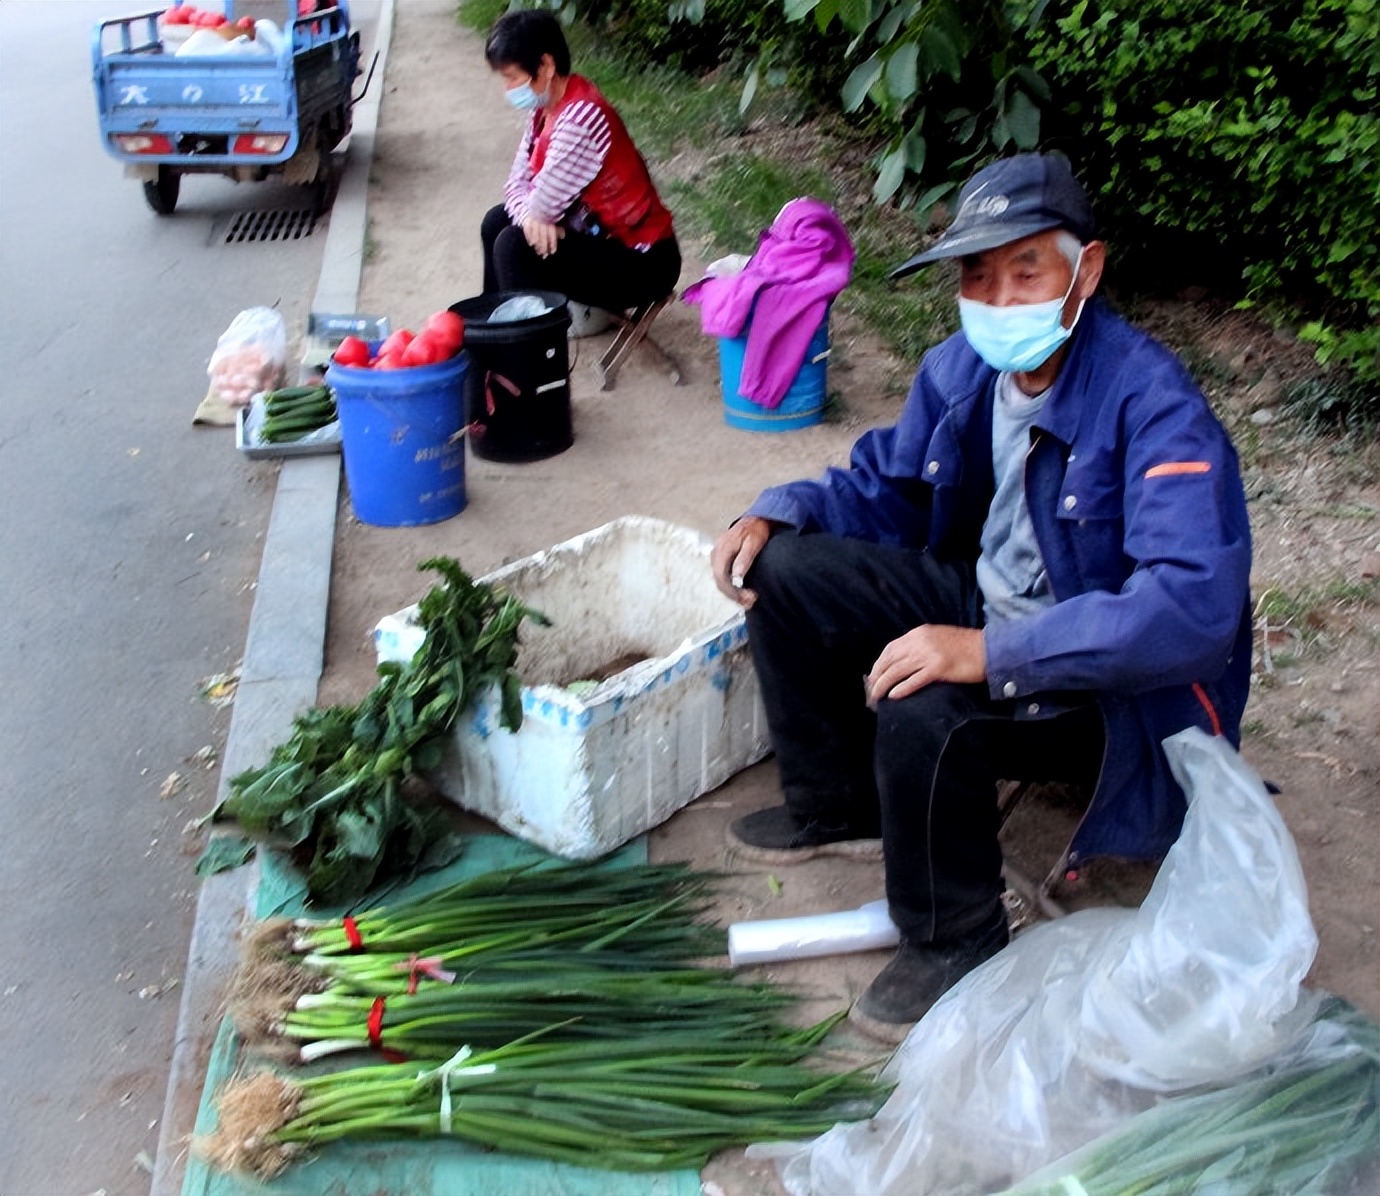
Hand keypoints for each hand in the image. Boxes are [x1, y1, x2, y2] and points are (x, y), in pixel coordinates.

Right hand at [521, 216, 562, 257]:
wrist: (542, 203)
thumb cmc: (551, 213)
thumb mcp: (557, 219)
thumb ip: (559, 228)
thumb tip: (562, 237)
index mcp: (551, 222)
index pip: (552, 235)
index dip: (552, 244)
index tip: (552, 252)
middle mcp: (542, 222)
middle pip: (543, 237)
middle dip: (544, 247)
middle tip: (544, 255)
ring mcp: (534, 221)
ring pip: (535, 235)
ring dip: (537, 245)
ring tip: (538, 251)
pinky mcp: (528, 219)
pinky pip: (527, 230)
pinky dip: (529, 237)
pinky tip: (531, 244)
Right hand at [710, 517, 773, 607]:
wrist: (756, 518)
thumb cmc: (756, 530)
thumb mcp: (753, 544)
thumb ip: (744, 560)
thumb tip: (736, 578)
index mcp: (722, 550)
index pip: (720, 576)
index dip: (731, 591)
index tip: (745, 598)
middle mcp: (716, 553)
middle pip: (719, 581)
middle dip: (734, 595)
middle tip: (750, 601)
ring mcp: (717, 556)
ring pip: (721, 580)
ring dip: (734, 592)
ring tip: (749, 598)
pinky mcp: (722, 558)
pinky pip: (723, 575)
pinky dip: (733, 585)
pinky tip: (743, 590)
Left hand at [865, 625, 985, 703]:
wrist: (989, 649)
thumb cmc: (966, 647)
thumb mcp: (938, 638)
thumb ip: (920, 646)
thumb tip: (902, 662)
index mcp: (919, 633)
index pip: (890, 649)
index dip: (879, 664)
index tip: (873, 676)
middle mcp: (920, 641)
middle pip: (890, 660)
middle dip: (877, 676)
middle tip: (870, 690)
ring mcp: (928, 654)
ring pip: (897, 671)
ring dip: (884, 685)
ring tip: (876, 697)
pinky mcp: (938, 668)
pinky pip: (913, 680)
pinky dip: (901, 689)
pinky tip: (894, 696)